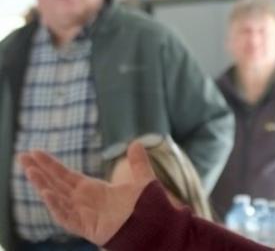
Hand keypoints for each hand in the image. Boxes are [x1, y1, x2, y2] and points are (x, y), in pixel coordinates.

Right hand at [19, 141, 156, 245]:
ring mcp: (84, 215)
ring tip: (30, 171)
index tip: (36, 152)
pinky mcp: (87, 228)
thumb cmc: (149, 208)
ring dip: (42, 185)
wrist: (156, 228)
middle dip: (39, 171)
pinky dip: (57, 206)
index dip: (51, 164)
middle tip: (21, 156)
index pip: (66, 175)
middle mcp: (84, 201)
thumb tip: (137, 142)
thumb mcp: (143, 180)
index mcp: (93, 190)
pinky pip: (67, 217)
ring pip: (57, 198)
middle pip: (56, 184)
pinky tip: (47, 193)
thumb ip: (138, 163)